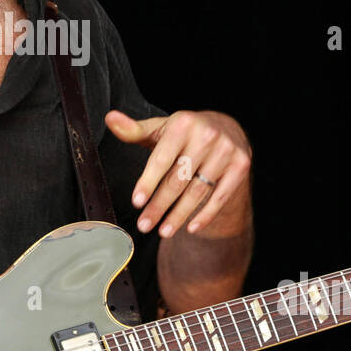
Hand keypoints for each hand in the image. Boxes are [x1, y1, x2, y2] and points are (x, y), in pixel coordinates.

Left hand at [106, 109, 251, 238]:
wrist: (226, 127)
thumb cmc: (184, 132)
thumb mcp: (160, 128)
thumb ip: (134, 129)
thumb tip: (110, 119)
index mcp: (183, 123)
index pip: (162, 159)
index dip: (148, 182)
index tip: (137, 202)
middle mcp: (207, 135)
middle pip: (179, 179)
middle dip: (160, 206)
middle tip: (144, 225)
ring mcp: (226, 151)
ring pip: (198, 192)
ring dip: (179, 215)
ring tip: (163, 231)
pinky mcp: (241, 165)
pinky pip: (221, 197)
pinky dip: (205, 215)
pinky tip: (190, 228)